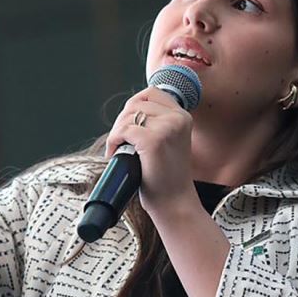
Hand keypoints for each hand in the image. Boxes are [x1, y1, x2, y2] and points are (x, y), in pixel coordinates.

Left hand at [103, 87, 196, 215]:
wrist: (174, 203)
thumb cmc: (168, 177)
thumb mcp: (170, 142)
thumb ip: (159, 123)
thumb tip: (130, 111)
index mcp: (183, 116)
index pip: (151, 93)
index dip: (133, 106)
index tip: (128, 124)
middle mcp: (178, 119)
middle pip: (136, 103)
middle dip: (122, 121)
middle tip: (120, 142)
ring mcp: (167, 128)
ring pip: (127, 115)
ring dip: (116, 132)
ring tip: (119, 149)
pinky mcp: (153, 141)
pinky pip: (123, 130)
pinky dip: (114, 141)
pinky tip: (116, 153)